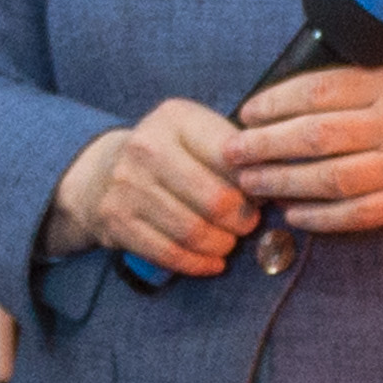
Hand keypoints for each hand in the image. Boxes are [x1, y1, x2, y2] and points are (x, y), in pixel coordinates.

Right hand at [47, 101, 251, 273]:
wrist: (104, 171)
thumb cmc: (172, 154)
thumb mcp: (200, 135)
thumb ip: (237, 153)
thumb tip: (278, 188)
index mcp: (176, 118)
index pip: (232, 157)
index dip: (255, 183)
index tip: (262, 195)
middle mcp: (146, 146)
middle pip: (216, 200)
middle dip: (241, 221)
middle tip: (247, 224)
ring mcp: (127, 184)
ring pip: (193, 231)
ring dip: (221, 244)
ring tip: (228, 241)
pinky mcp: (115, 220)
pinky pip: (168, 253)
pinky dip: (197, 264)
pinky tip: (211, 262)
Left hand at [223, 62, 382, 234]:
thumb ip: (362, 89)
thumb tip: (293, 103)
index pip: (320, 90)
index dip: (275, 102)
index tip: (246, 111)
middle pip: (315, 135)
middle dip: (264, 145)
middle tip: (231, 152)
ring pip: (328, 178)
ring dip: (281, 182)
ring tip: (251, 183)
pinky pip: (354, 214)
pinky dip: (319, 217)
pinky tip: (293, 214)